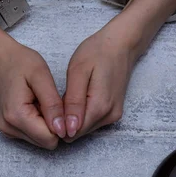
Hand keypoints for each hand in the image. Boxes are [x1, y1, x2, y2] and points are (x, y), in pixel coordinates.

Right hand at [0, 12, 65, 148]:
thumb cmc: (20, 62)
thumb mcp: (41, 76)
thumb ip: (53, 105)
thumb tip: (62, 130)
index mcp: (17, 116)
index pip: (50, 139)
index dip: (62, 125)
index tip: (60, 105)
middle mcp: (9, 128)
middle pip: (45, 142)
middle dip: (54, 126)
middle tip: (50, 101)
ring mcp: (7, 130)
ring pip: (40, 140)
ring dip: (47, 124)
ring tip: (42, 102)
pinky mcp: (8, 129)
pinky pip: (33, 135)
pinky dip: (39, 123)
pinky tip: (35, 106)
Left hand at [62, 0, 175, 141]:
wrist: (121, 44)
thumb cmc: (97, 52)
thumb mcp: (78, 72)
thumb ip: (73, 103)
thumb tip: (69, 130)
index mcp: (99, 107)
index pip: (73, 132)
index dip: (58, 122)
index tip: (53, 104)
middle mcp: (109, 116)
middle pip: (78, 132)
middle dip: (65, 120)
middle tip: (62, 95)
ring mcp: (113, 116)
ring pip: (84, 128)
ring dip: (73, 117)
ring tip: (72, 93)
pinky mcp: (114, 113)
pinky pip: (92, 122)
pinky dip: (82, 114)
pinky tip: (80, 96)